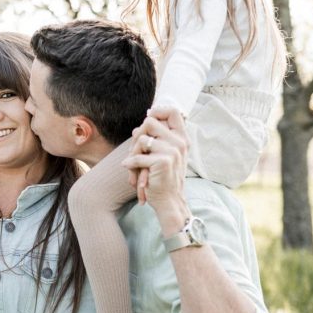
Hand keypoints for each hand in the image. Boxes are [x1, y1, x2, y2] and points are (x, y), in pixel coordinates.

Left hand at [122, 108, 188, 226]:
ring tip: (135, 166)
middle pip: (149, 122)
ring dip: (133, 152)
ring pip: (141, 139)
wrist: (169, 201)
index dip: (157, 111)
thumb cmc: (161, 177)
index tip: (148, 120)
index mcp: (181, 138)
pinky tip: (131, 173)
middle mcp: (180, 142)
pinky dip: (131, 165)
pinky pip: (137, 157)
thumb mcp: (163, 155)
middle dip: (137, 136)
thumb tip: (139, 125)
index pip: (173, 111)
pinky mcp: (164, 161)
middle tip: (135, 152)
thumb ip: (156, 139)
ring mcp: (173, 151)